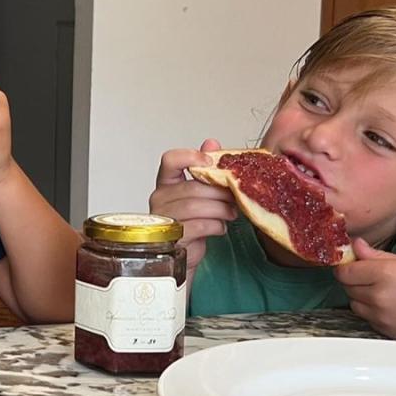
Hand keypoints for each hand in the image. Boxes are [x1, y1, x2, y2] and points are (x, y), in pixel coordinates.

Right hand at [149, 138, 237, 278]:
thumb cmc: (193, 221)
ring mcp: (164, 219)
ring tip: (232, 213)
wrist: (188, 253)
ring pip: (196, 206)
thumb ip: (206, 169)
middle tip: (235, 197)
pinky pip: (198, 226)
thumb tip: (212, 142)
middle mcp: (160, 198)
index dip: (190, 157)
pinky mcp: (173, 238)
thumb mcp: (203, 193)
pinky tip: (221, 227)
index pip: (170, 160)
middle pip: (192, 187)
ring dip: (221, 209)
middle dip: (219, 192)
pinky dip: (216, 225)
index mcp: (166, 182)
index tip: (210, 162)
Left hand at [334, 236, 395, 340]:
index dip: (346, 266)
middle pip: (347, 288)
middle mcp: (378, 296)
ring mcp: (381, 317)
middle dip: (355, 280)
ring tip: (384, 291)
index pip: (345, 271)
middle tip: (372, 276)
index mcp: (384, 274)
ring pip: (354, 304)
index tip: (351, 264)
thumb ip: (376, 255)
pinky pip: (367, 319)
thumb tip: (355, 246)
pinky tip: (391, 305)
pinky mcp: (385, 331)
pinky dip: (372, 312)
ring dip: (361, 297)